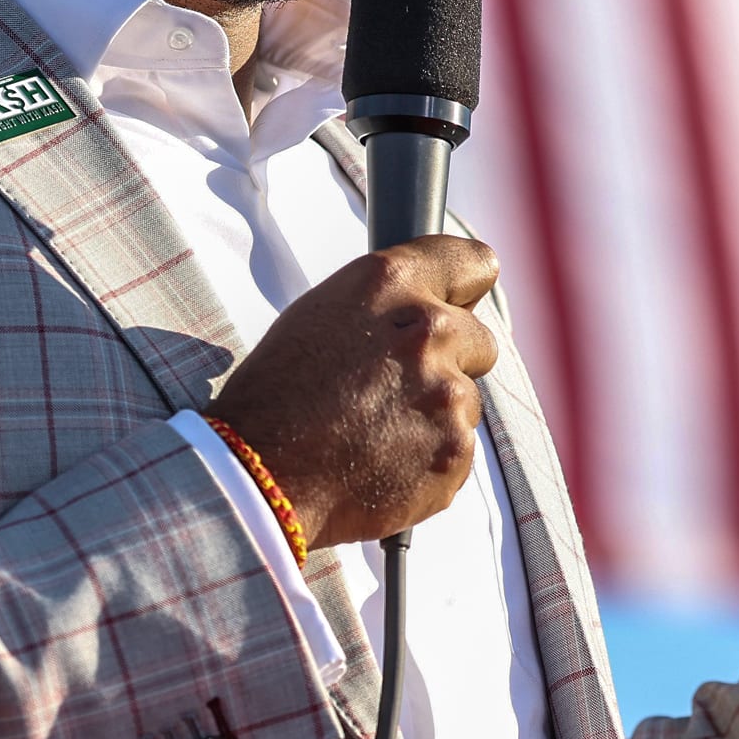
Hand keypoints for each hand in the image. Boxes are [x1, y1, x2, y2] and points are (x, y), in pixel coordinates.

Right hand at [203, 235, 500, 548]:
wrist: (258, 476)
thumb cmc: (277, 394)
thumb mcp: (321, 316)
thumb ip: (386, 306)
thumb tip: (427, 307)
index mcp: (390, 283)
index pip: (472, 262)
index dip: (465, 288)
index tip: (460, 302)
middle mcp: (428, 329)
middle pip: (480, 340)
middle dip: (450, 362)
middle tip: (399, 388)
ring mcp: (447, 394)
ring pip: (465, 401)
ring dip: (435, 416)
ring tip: (375, 434)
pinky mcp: (454, 450)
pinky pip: (457, 450)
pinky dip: (430, 460)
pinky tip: (383, 463)